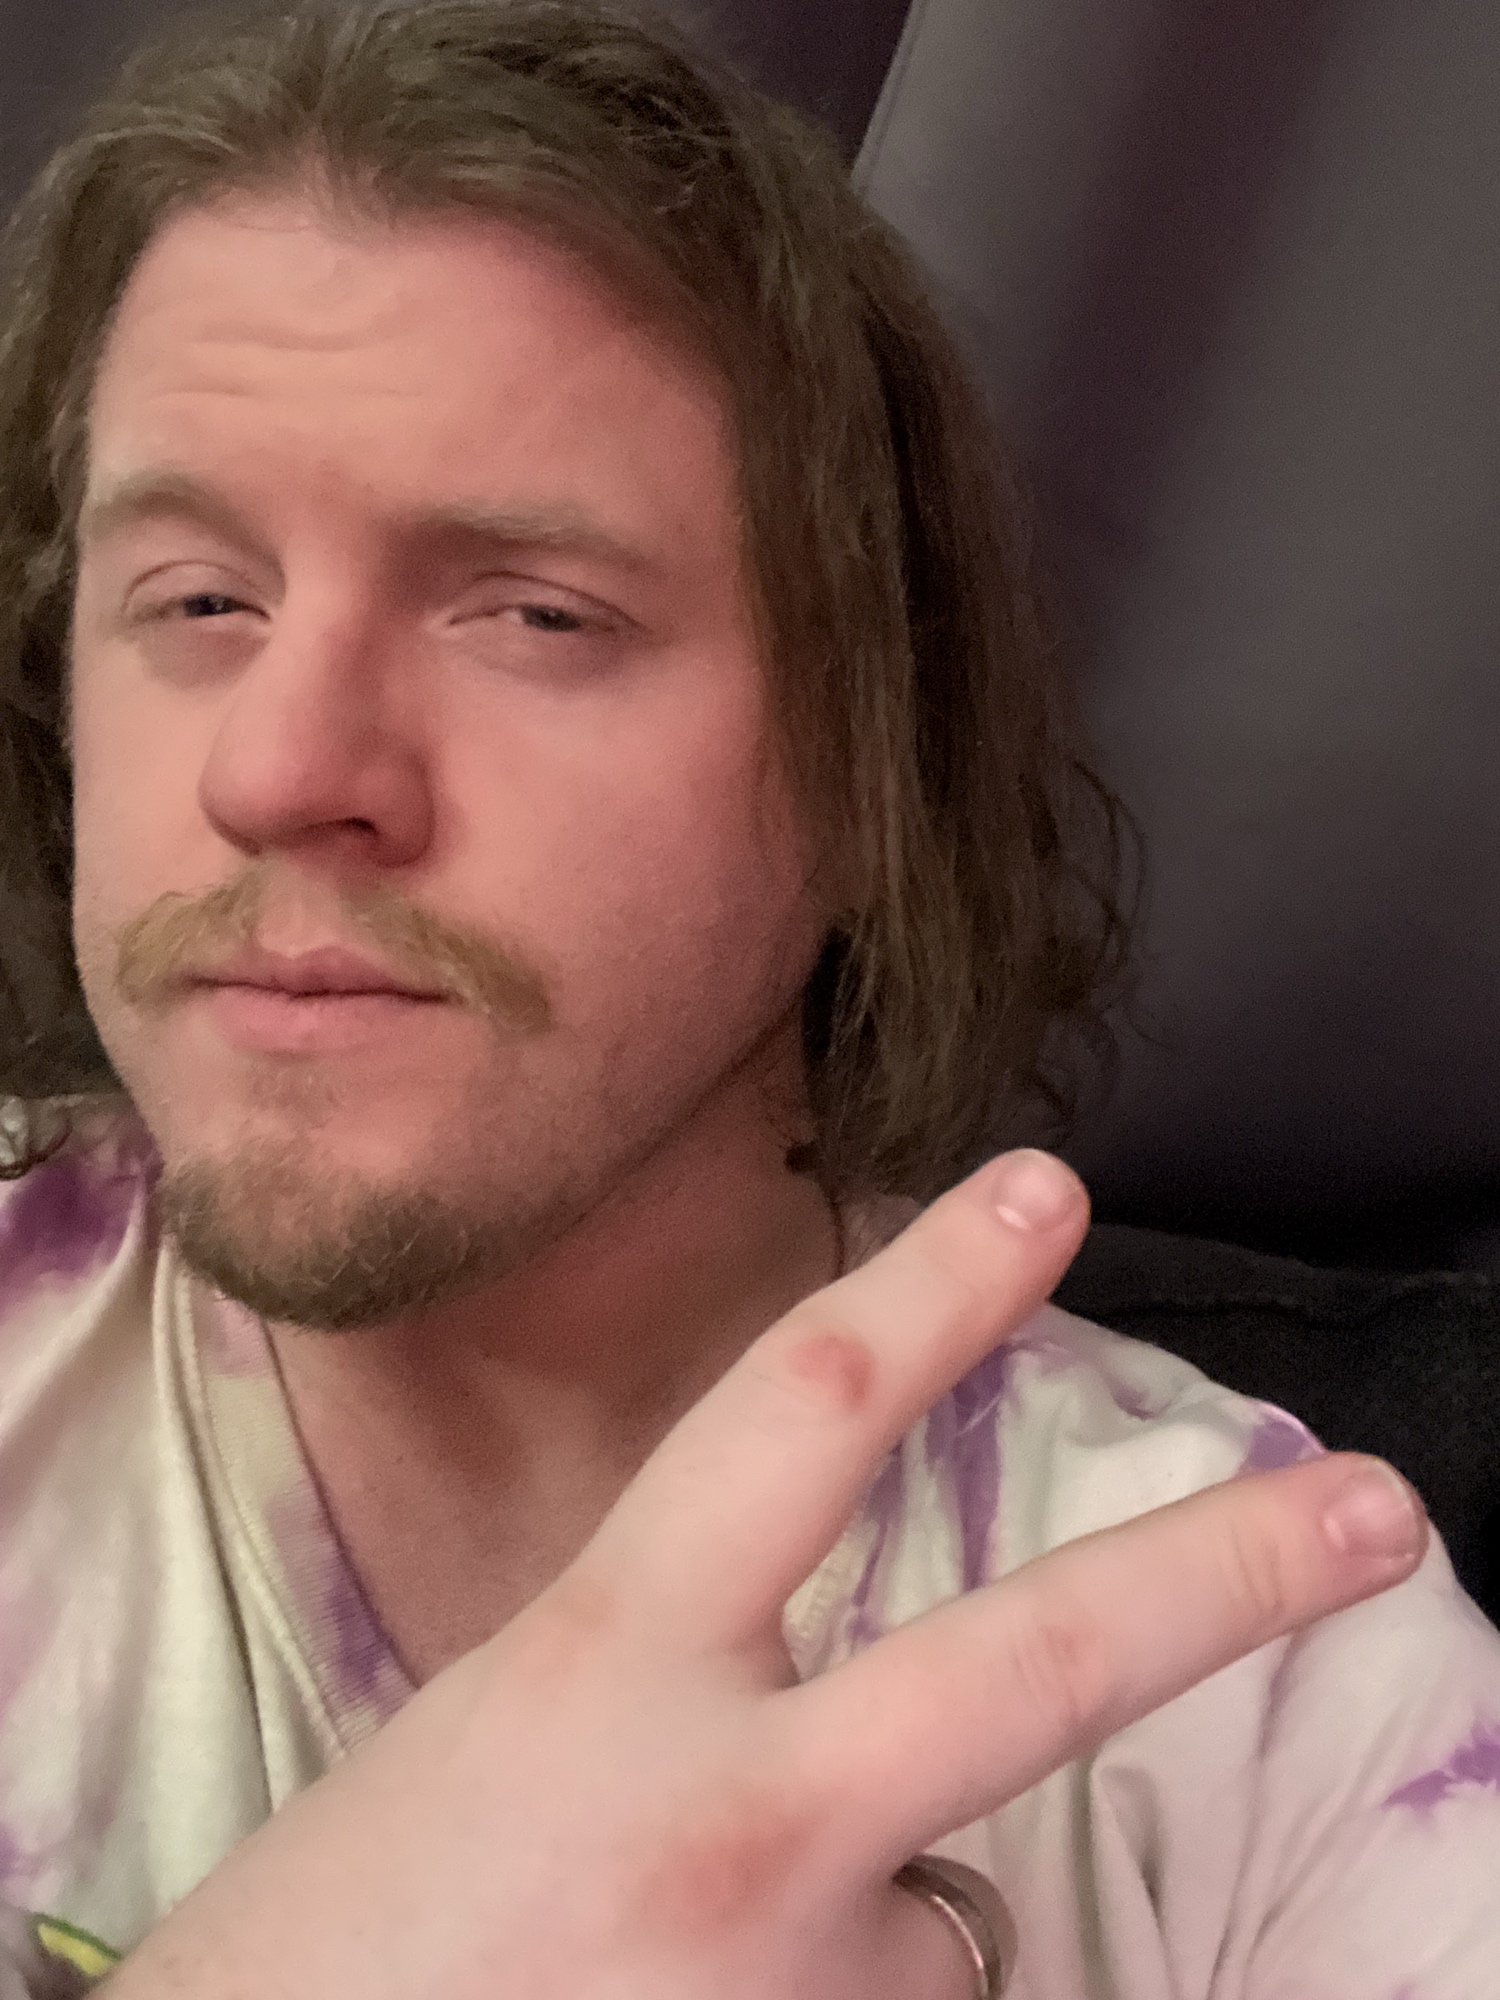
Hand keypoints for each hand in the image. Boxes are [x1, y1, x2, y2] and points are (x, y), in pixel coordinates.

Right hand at [105, 1151, 1427, 1999]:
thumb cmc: (336, 1937)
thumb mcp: (493, 1752)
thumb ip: (669, 1711)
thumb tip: (839, 1772)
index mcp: (603, 1663)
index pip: (802, 1408)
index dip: (937, 1283)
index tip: (1048, 1192)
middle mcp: (732, 1812)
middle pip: (1036, 1665)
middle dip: (1231, 1577)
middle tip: (1381, 1509)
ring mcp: (797, 1979)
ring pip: (926, 1926)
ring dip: (847, 1933)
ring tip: (668, 1975)